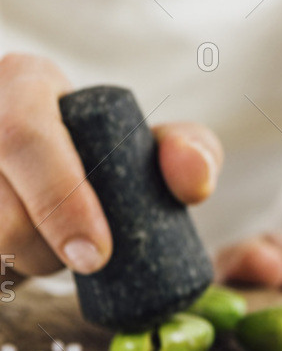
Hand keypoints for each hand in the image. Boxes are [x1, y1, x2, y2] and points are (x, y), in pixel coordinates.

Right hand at [0, 53, 221, 276]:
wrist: (37, 160)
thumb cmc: (95, 150)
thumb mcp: (147, 144)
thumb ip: (188, 153)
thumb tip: (194, 181)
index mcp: (23, 81)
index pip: (25, 135)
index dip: (60, 200)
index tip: (97, 256)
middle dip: (42, 246)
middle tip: (83, 262)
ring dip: (19, 259)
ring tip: (50, 252)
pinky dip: (2, 269)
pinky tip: (19, 258)